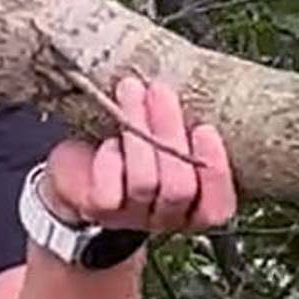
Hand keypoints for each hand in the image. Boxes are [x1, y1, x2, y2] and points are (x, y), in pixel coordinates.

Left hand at [40, 72, 239, 246]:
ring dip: (138, 131)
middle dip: (170, 133)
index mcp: (196, 205)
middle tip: (159, 91)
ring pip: (145, 183)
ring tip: (130, 90)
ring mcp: (133, 217)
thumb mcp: (168, 132)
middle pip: (179, 188)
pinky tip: (110, 139)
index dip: (215, 171)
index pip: (217, 207)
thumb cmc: (135, 141)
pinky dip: (111, 161)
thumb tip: (202, 80)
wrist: (81, 161)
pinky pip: (110, 193)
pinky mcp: (100, 211)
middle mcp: (168, 217)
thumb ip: (186, 125)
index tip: (205, 128)